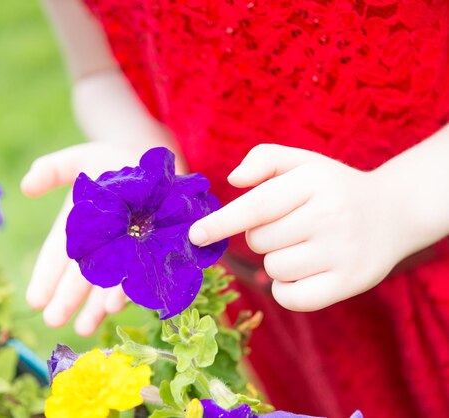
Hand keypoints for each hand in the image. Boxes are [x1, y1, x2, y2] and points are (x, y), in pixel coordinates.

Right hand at [21, 141, 185, 334]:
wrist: (155, 165)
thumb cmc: (113, 163)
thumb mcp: (80, 160)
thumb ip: (52, 169)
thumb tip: (25, 187)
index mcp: (76, 229)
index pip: (56, 257)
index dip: (45, 278)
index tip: (34, 300)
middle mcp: (98, 246)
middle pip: (79, 277)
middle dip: (66, 299)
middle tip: (53, 321)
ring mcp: (123, 254)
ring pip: (106, 285)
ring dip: (95, 307)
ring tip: (84, 328)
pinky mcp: (149, 255)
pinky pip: (136, 275)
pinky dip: (126, 291)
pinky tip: (116, 307)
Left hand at [189, 144, 412, 310]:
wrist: (391, 213)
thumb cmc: (330, 187)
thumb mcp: (302, 162)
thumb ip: (264, 159)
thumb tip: (233, 180)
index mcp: (313, 182)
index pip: (258, 206)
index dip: (222, 222)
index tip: (195, 235)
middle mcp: (330, 216)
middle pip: (259, 242)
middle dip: (260, 236)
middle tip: (286, 226)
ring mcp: (342, 252)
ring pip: (273, 269)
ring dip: (275, 260)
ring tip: (301, 245)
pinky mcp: (348, 283)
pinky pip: (291, 297)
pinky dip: (285, 288)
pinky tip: (301, 270)